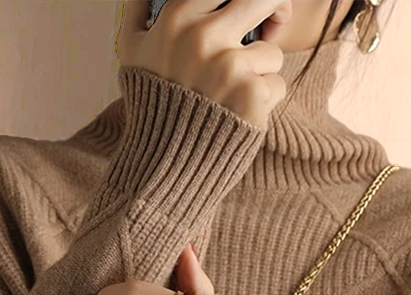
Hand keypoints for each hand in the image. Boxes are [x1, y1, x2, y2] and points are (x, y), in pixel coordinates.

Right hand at [116, 0, 290, 128]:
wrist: (165, 164)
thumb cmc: (152, 106)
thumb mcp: (133, 52)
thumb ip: (139, 10)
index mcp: (177, 16)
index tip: (253, 12)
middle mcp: (204, 36)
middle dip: (277, 11)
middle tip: (273, 31)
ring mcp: (230, 66)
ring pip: (272, 53)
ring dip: (261, 74)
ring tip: (234, 96)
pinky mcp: (252, 95)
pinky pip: (277, 84)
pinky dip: (264, 101)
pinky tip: (239, 115)